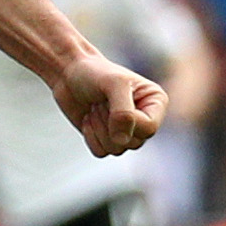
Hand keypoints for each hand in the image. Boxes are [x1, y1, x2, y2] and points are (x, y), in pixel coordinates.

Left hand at [52, 53, 167, 157]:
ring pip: (116, 149)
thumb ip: (123, 112)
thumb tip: (122, 141)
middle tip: (101, 102)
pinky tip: (88, 118)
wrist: (69, 73)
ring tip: (96, 107)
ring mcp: (126, 131)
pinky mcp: (107, 139)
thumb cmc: (94, 73)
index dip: (127, 122)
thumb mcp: (114, 84)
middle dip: (110, 123)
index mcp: (155, 102)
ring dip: (99, 128)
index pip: (149, 128)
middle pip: (133, 143)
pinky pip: (101, 152)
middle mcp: (144, 119)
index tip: (110, 103)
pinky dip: (90, 136)